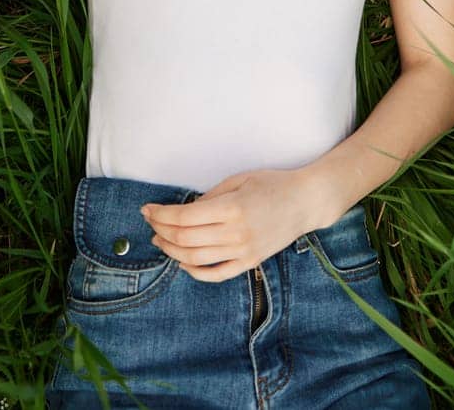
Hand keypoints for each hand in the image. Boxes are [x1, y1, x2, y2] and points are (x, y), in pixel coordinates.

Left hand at [140, 167, 316, 282]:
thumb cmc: (273, 184)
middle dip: (160, 231)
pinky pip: (217, 274)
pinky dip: (195, 272)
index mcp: (231, 208)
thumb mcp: (239, 180)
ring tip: (160, 240)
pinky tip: (183, 262)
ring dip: (171, 251)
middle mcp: (236, 233)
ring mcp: (243, 251)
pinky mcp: (250, 262)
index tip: (147, 209)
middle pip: (184, 239)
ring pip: (195, 259)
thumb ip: (210, 196)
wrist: (306, 202)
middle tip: (150, 223)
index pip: (183, 217)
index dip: (159, 214)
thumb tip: (183, 210)